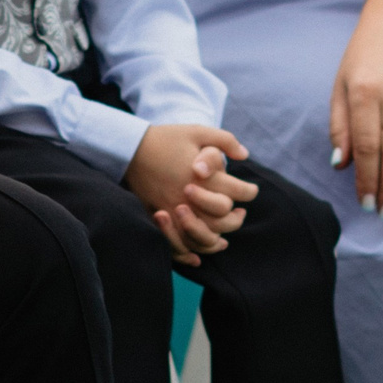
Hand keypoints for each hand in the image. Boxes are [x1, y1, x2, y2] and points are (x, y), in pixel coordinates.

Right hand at [124, 123, 255, 265]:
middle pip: (223, 218)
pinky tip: (202, 249)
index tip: (252, 191)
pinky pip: (179, 243)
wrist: (129, 148)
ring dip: (219, 236)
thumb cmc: (165, 139)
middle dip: (237, 217)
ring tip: (225, 232)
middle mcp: (189, 196)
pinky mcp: (159, 217)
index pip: (236, 192)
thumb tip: (245, 155)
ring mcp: (173, 210)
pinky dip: (193, 251)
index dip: (249, 192)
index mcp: (202, 176)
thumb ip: (224, 140)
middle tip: (241, 212)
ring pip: (204, 235)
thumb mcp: (196, 131)